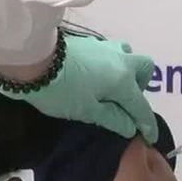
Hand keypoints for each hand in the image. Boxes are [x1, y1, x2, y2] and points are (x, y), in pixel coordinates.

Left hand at [0, 32, 158, 141]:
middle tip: (125, 102)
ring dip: (126, 71)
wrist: (31, 59)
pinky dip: (111, 67)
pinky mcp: (90, 43)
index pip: (140, 105)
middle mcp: (121, 60)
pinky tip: (95, 77)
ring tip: (110, 88)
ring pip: (127, 56)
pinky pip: (111, 54)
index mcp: (123, 79)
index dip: (147, 124)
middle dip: (140, 86)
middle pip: (144, 68)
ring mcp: (106, 47)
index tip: (150, 137)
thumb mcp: (87, 111)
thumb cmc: (60, 91)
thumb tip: (131, 126)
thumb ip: (113, 118)